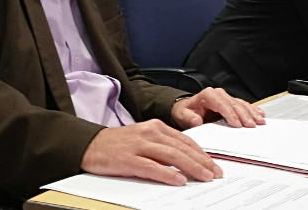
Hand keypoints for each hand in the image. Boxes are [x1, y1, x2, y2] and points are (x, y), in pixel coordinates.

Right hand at [80, 119, 220, 185]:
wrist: (91, 145)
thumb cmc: (119, 144)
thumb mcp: (144, 138)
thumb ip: (163, 145)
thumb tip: (187, 160)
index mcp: (155, 127)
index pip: (185, 140)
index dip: (202, 153)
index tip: (214, 165)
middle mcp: (149, 133)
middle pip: (181, 148)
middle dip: (202, 162)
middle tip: (216, 173)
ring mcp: (139, 146)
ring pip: (171, 156)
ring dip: (191, 167)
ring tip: (204, 177)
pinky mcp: (128, 159)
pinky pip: (152, 167)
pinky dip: (167, 174)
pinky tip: (179, 181)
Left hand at [170, 87, 265, 129]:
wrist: (187, 109)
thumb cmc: (185, 112)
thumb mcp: (183, 116)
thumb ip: (189, 118)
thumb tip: (196, 121)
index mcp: (208, 95)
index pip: (222, 104)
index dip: (230, 114)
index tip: (237, 125)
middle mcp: (218, 94)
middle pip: (234, 104)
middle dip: (244, 115)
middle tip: (252, 126)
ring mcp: (225, 97)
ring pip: (241, 104)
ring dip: (251, 113)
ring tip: (259, 121)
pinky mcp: (230, 102)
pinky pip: (243, 105)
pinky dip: (252, 110)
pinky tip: (259, 114)